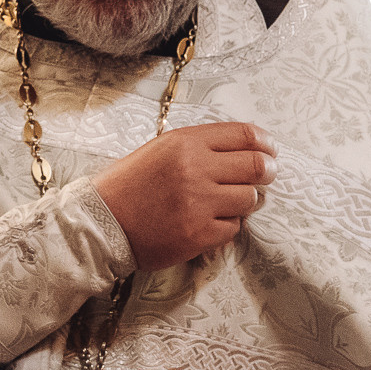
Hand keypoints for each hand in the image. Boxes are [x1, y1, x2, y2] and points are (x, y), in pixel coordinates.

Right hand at [91, 123, 275, 271]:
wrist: (100, 223)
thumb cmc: (129, 185)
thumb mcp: (161, 150)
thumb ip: (201, 146)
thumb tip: (246, 148)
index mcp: (185, 142)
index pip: (245, 135)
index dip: (265, 143)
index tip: (270, 151)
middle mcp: (195, 169)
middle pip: (257, 166)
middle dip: (267, 171)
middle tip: (266, 176)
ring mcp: (199, 203)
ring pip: (250, 199)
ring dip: (244, 201)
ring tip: (227, 202)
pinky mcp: (199, 234)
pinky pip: (233, 228)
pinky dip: (226, 225)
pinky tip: (208, 221)